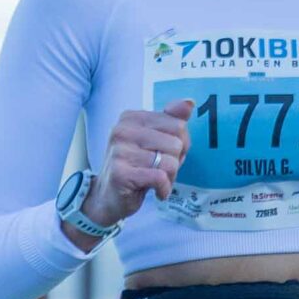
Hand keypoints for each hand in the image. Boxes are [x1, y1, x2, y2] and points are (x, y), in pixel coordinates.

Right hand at [85, 100, 194, 227]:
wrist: (109, 196)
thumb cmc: (138, 166)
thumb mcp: (156, 140)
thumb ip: (172, 120)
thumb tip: (189, 102)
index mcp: (131, 117)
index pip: (178, 126)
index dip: (180, 145)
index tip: (164, 154)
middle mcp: (122, 130)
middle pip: (176, 144)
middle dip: (175, 162)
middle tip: (159, 169)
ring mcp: (120, 151)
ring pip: (170, 162)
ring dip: (170, 178)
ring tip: (156, 180)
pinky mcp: (121, 173)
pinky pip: (160, 178)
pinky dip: (164, 189)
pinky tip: (155, 191)